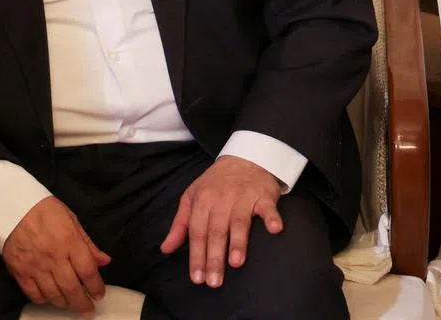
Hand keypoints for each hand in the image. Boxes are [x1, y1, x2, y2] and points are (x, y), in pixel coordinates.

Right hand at [2, 196, 110, 314]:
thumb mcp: (70, 219)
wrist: (10, 205)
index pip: (88, 271)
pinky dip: (43, 299)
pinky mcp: (19, 270)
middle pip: (72, 288)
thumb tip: (104, 261)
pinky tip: (49, 296)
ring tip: (69, 301)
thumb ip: (87, 243)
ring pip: (53, 295)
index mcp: (68, 240)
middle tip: (87, 308)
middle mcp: (53, 256)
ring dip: (64, 302)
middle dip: (83, 303)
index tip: (99, 294)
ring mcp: (34, 265)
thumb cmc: (42, 209)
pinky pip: (33, 293)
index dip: (96, 287)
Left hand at [160, 156, 282, 288]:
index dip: (196, 255)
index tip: (196, 277)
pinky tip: (274, 230)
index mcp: (201, 201)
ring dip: (238, 241)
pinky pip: (268, 208)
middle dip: (214, 257)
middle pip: (216, 231)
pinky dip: (272, 218)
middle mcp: (220, 199)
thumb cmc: (215, 183)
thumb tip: (165, 248)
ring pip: (239, 221)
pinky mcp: (263, 196)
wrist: (244, 158)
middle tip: (214, 281)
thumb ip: (180, 225)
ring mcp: (243, 197)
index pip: (196, 231)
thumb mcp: (192, 198)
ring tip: (235, 263)